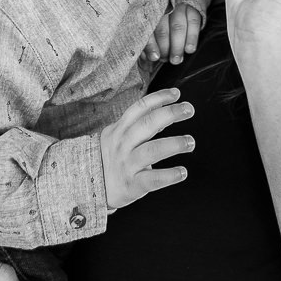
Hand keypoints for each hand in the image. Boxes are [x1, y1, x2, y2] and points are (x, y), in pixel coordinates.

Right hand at [100, 88, 193, 209]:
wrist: (91, 187)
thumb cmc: (113, 157)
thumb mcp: (120, 136)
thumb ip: (141, 123)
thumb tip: (166, 107)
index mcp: (120, 129)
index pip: (140, 108)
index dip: (159, 98)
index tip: (176, 93)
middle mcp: (123, 144)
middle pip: (147, 123)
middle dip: (170, 113)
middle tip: (189, 109)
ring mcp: (127, 164)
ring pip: (152, 150)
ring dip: (175, 144)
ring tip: (190, 142)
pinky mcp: (132, 184)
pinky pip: (152, 179)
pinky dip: (169, 175)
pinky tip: (182, 172)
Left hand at [143, 3, 202, 64]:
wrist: (179, 0)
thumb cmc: (162, 20)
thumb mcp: (153, 27)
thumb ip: (149, 42)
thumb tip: (147, 58)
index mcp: (149, 12)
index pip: (148, 30)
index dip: (150, 45)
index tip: (154, 57)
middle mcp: (162, 7)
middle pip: (162, 29)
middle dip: (165, 48)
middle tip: (166, 60)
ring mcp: (178, 7)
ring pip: (178, 27)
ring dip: (177, 46)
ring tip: (176, 59)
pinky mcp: (192, 8)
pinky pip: (193, 22)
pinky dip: (192, 37)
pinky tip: (190, 49)